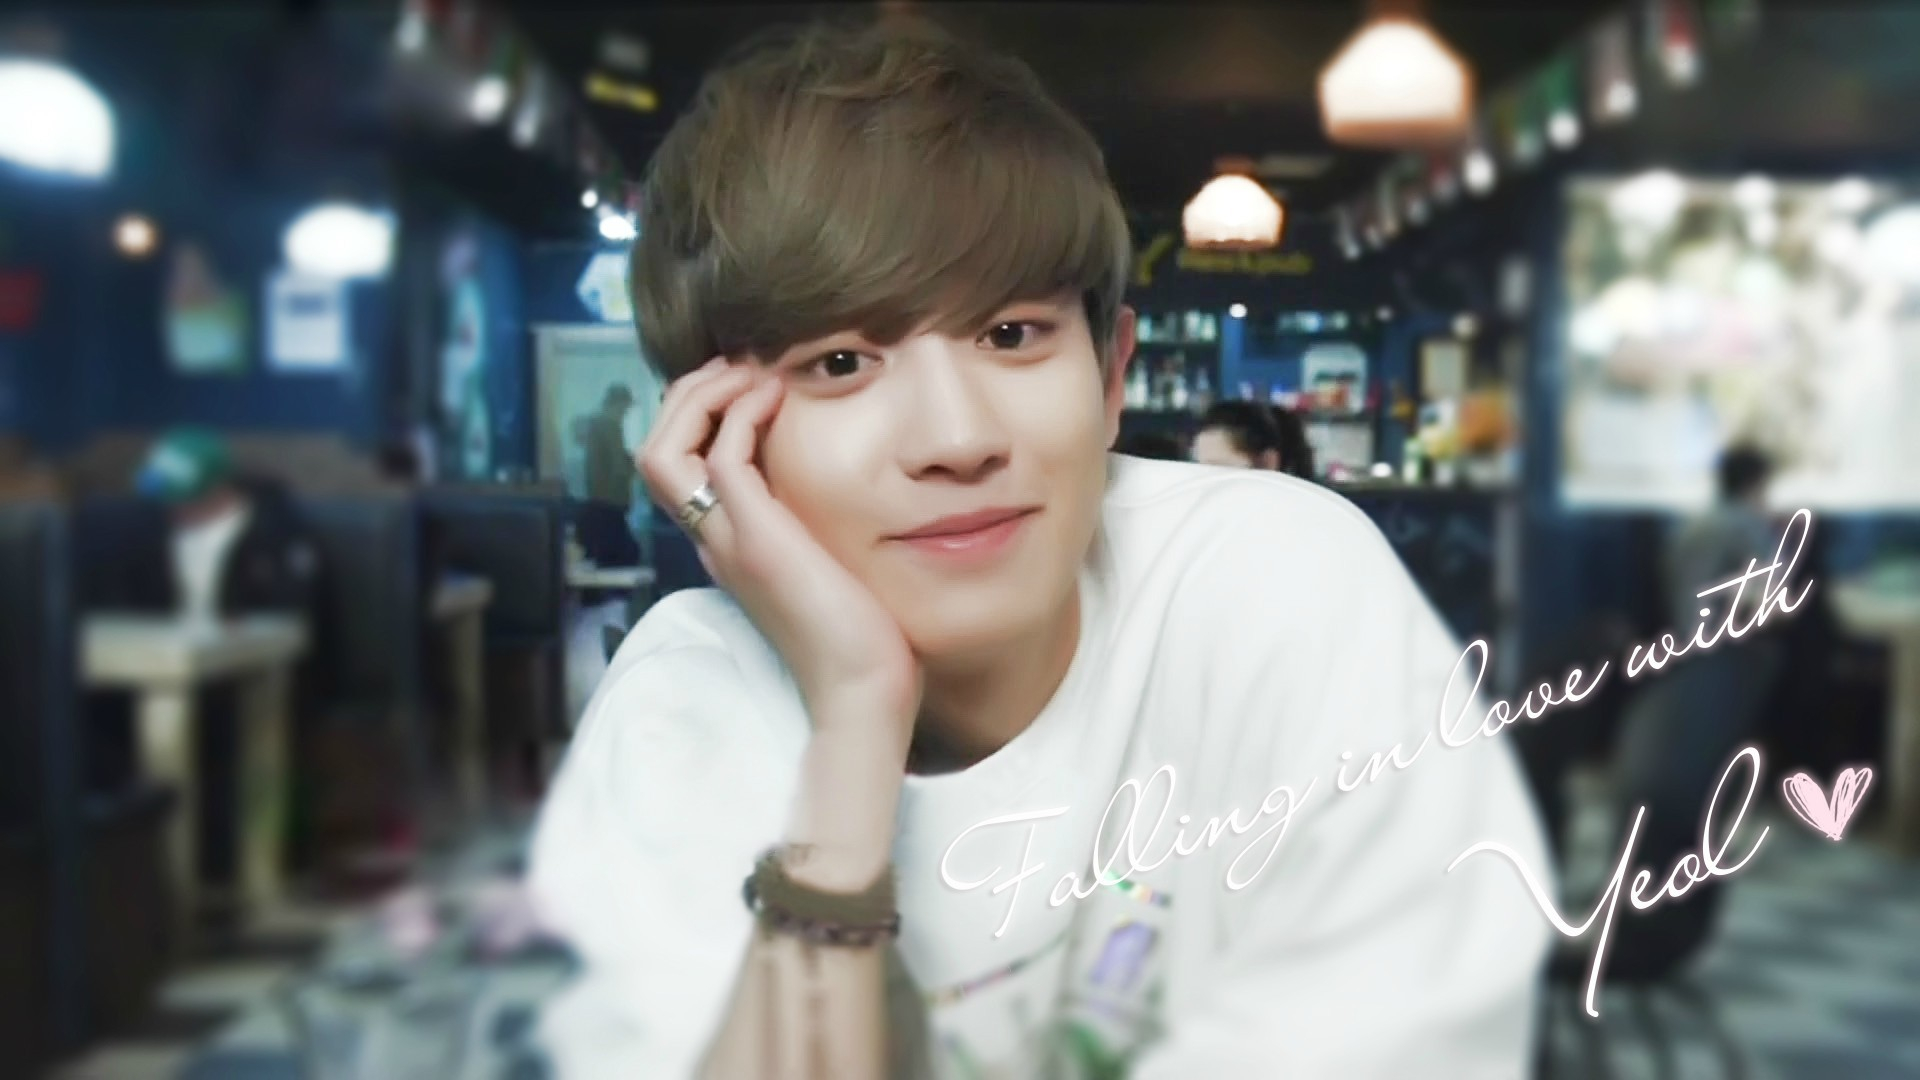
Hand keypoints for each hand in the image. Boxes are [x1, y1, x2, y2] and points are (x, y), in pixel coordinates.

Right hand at [639, 359, 921, 742]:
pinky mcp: (757, 539)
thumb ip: (815, 524)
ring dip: (701, 396)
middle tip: (738, 366)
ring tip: (748, 372)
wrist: (861, 690)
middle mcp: (714, 539)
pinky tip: (777, 399)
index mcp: (725, 543)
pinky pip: (721, 458)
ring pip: (663, 449)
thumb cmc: (861, 636)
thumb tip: (841, 486)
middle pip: (654, 449)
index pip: (676, 464)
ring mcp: (728, 539)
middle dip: (688, 393)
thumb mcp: (828, 563)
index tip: (747, 383)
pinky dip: (741, 413)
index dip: (698, 413)